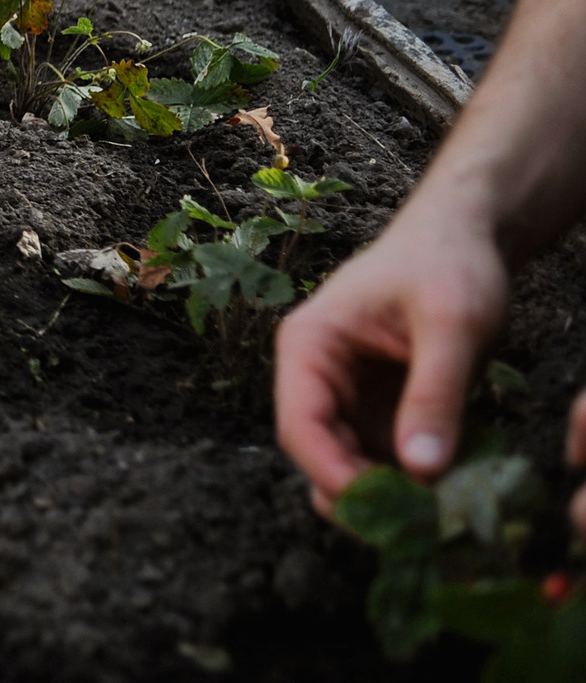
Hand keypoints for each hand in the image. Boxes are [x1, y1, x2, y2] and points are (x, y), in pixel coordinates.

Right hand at [274, 191, 510, 516]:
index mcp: (310, 347)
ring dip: (388, 499)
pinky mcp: (383, 413)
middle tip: (416, 526)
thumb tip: (422, 471)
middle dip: (360, 495)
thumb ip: (435, 393)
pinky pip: (387, 464)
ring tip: (439, 516)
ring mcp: (350, 399)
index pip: (299, 424)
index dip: (330, 472)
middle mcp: (319, 379)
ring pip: (350, 468)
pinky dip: (414, 487)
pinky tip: (451, 496)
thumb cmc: (449, 264)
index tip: (380, 511)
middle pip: (318, 456)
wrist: (467, 239)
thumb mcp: (451, 324)